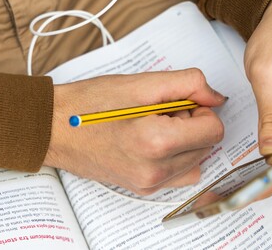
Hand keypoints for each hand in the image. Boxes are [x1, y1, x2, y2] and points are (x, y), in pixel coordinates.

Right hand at [44, 68, 226, 194]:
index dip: (201, 109)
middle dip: (191, 123)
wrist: (55, 128)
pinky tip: (152, 143)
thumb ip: (188, 84)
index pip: (214, 130)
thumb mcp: (142, 83)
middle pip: (207, 145)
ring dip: (184, 140)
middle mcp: (155, 170)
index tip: (179, 102)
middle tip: (160, 111)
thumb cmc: (89, 104)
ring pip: (196, 160)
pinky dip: (175, 157)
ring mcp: (148, 184)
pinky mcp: (142, 188)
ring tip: (152, 126)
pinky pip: (179, 174)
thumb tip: (216, 98)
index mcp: (156, 142)